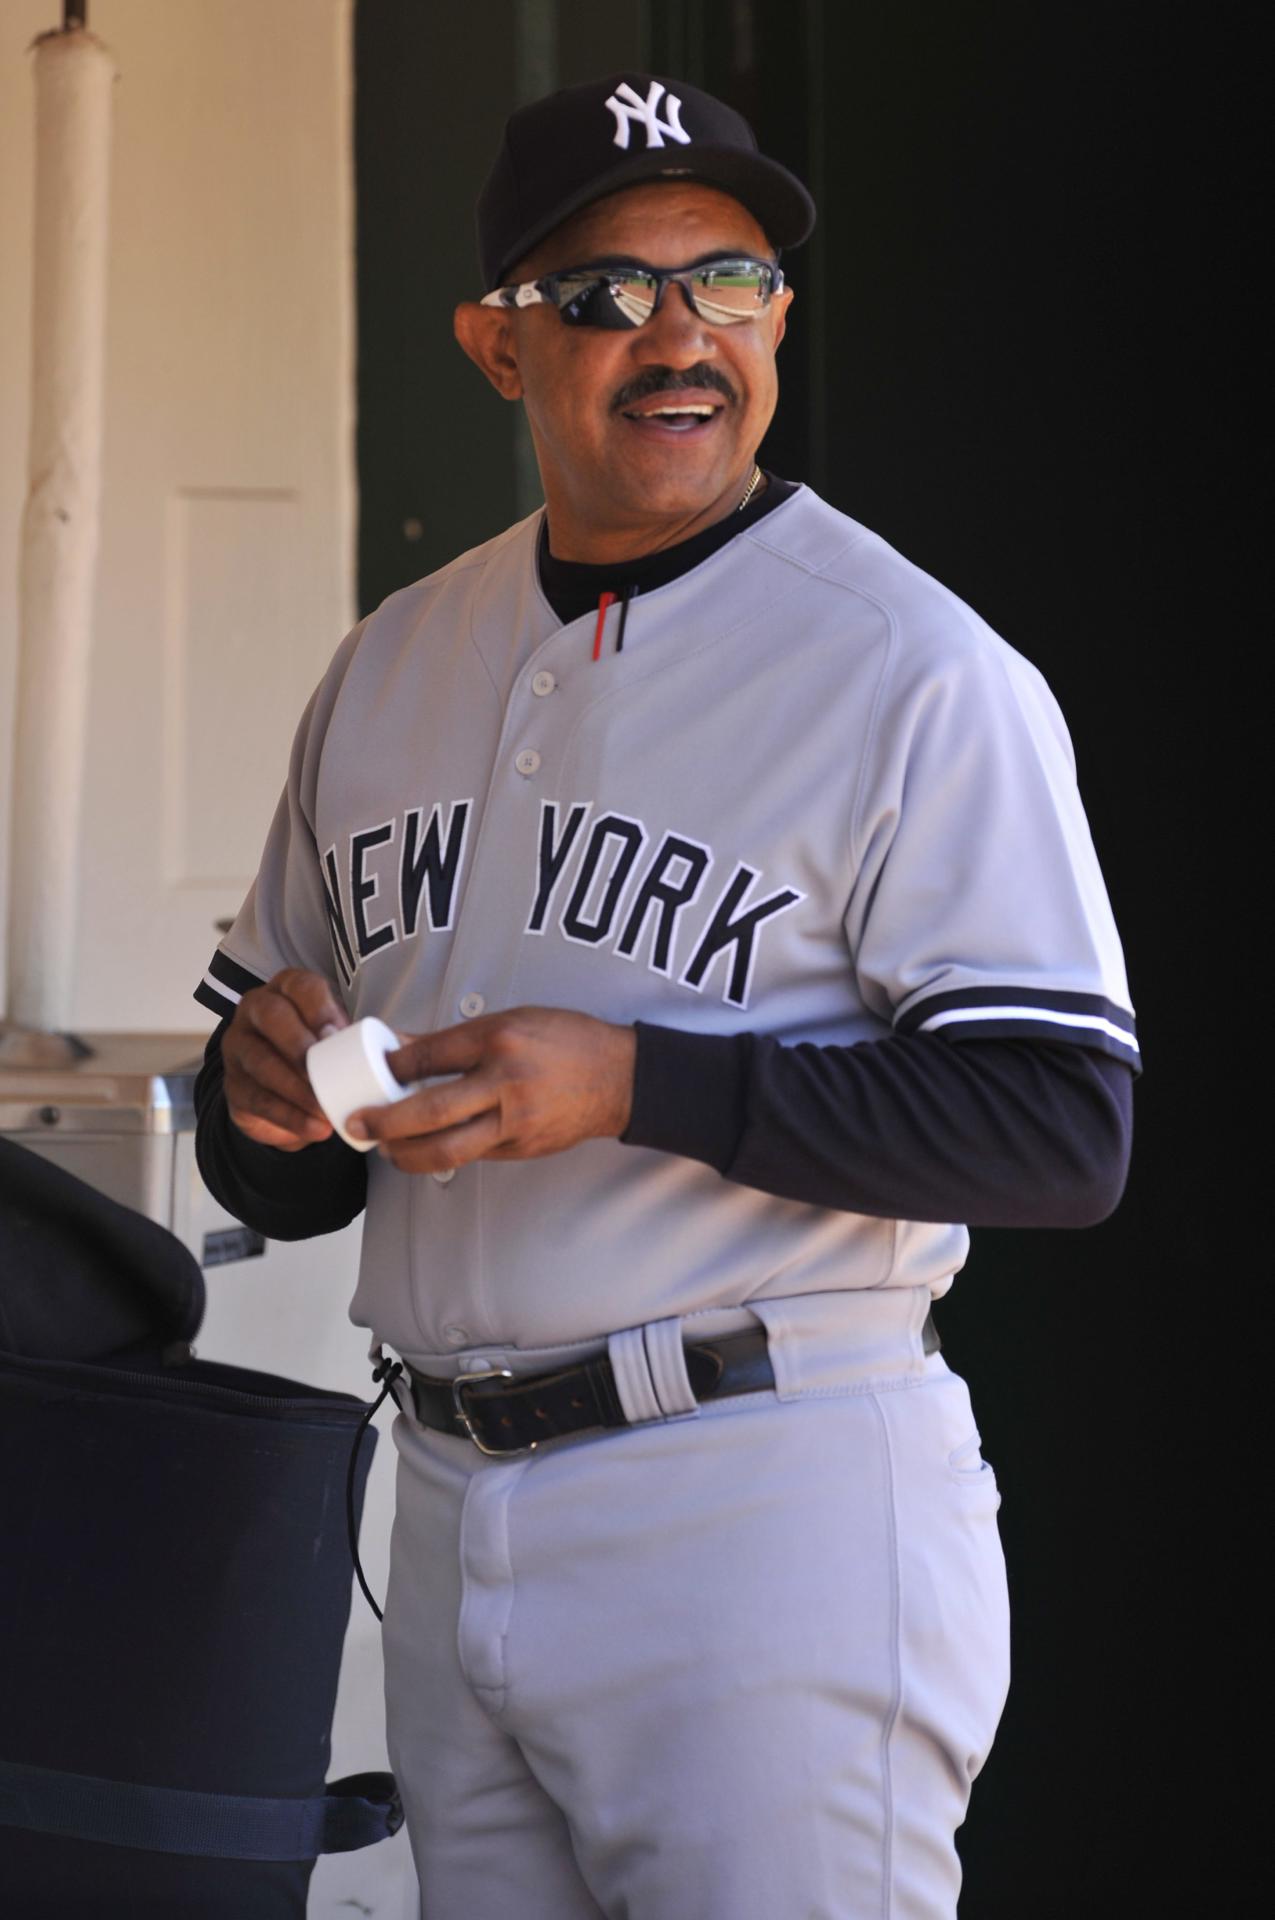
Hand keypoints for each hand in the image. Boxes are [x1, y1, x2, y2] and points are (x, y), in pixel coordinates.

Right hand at [222, 968, 348, 1149]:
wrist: (286, 1095)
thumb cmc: (320, 1055)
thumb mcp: (339, 1040)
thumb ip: (359, 1039)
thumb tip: (393, 1051)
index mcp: (287, 989)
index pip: (300, 986)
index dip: (317, 1008)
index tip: (335, 1035)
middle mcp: (256, 1009)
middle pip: (270, 1015)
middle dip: (298, 1043)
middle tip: (325, 1074)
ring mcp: (239, 1046)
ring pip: (261, 1060)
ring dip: (296, 1088)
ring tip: (325, 1111)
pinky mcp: (233, 1085)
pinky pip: (257, 1099)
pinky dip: (288, 1116)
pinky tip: (313, 1129)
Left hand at [347, 1006, 636, 1173]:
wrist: (622, 1078)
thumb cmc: (567, 1041)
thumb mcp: (513, 1020)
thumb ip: (458, 1039)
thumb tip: (402, 1046)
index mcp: (499, 1040)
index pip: (429, 1057)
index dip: (391, 1067)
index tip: (370, 1072)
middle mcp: (505, 1082)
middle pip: (429, 1112)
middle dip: (385, 1122)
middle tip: (357, 1126)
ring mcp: (515, 1121)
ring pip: (448, 1150)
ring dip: (407, 1154)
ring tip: (386, 1149)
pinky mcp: (523, 1148)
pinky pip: (475, 1155)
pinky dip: (447, 1154)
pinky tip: (429, 1149)